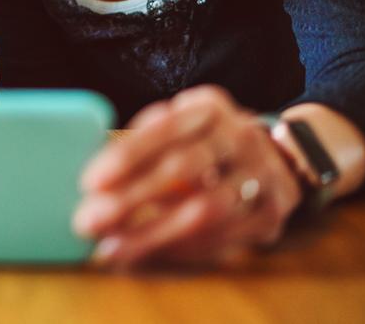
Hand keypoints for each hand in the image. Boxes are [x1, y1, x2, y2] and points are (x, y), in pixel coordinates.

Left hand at [73, 85, 301, 267]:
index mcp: (210, 108)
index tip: (89, 182)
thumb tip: (95, 181)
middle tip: (87, 221)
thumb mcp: (179, 126)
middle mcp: (241, 137)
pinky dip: (179, 250)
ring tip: (111, 249)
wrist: (276, 160)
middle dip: (131, 198)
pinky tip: (146, 255)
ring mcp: (262, 176)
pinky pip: (221, 238)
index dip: (127, 156)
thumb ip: (142, 141)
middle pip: (183, 168)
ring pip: (203, 211)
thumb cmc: (204, 143)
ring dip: (152, 234)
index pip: (165, 129)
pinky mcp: (270, 213)